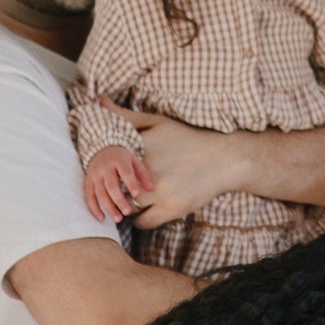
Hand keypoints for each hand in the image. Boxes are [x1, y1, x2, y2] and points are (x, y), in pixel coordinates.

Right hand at [84, 144, 151, 222]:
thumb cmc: (121, 159)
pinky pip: (89, 196)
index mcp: (118, 160)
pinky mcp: (88, 182)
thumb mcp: (134, 161)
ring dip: (108, 207)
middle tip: (128, 212)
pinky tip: (101, 219)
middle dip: (119, 200)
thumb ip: (143, 174)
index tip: (136, 195)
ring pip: (100, 193)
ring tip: (118, 219)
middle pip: (111, 186)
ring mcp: (95, 175)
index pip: (125, 172)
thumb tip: (151, 189)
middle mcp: (104, 168)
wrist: (100, 150)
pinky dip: (94, 208)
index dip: (130, 183)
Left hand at [99, 101, 225, 227]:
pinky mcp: (172, 209)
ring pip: (126, 207)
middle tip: (115, 191)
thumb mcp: (158, 122)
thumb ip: (126, 116)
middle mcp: (149, 169)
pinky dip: (139, 219)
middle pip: (115, 187)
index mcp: (141, 147)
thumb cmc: (188, 138)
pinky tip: (144, 211)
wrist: (224, 159)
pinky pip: (143, 222)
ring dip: (125, 206)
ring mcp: (160, 191)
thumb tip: (101, 102)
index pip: (108, 164)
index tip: (108, 174)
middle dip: (114, 190)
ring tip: (128, 202)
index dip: (106, 171)